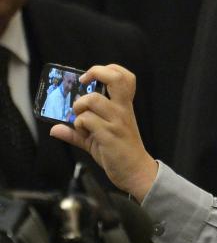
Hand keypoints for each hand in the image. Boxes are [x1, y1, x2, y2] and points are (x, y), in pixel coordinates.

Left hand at [49, 64, 157, 201]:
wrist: (135, 172)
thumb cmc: (120, 152)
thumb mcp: (97, 138)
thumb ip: (76, 132)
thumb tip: (55, 129)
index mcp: (123, 107)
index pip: (124, 77)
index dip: (106, 70)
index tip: (90, 78)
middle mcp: (122, 111)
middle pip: (116, 78)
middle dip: (96, 73)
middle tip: (85, 83)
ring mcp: (116, 122)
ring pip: (91, 99)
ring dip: (79, 108)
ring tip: (81, 121)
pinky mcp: (109, 134)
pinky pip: (86, 120)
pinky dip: (79, 125)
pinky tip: (84, 133)